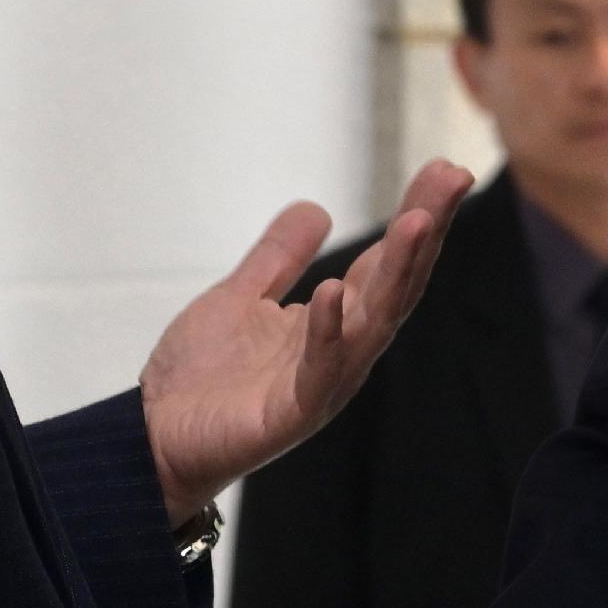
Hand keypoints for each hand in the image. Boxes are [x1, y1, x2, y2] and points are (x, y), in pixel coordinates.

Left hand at [143, 161, 474, 518]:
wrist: (154, 438)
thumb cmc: (201, 378)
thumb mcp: (241, 297)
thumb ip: (279, 258)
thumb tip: (317, 209)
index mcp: (332, 324)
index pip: (384, 264)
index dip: (416, 218)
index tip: (445, 169)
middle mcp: (339, 351)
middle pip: (395, 286)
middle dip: (425, 232)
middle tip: (453, 178)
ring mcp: (320, 384)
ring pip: (373, 323)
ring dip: (398, 271)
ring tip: (418, 220)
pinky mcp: (290, 414)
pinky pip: (318, 371)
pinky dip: (328, 332)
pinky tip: (333, 292)